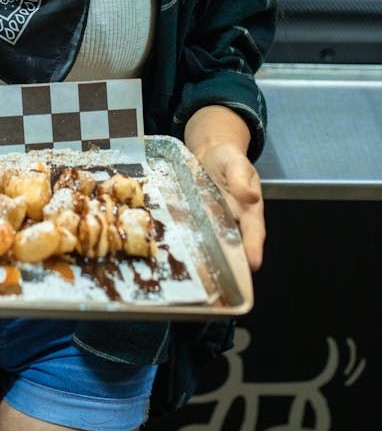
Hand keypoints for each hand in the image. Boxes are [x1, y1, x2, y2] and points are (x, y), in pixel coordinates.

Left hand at [183, 105, 264, 270]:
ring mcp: (213, 224)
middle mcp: (232, 221)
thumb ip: (241, 178)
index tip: (253, 264)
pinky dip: (187, 243)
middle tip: (223, 277)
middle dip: (230, 263)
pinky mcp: (196, 221)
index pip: (255, 232)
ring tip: (199, 271)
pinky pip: (192, 234)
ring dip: (206, 257)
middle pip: (233, 246)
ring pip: (212, 244)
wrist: (208, 153)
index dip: (254, 248)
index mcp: (249, 210)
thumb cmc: (227, 159)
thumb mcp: (235, 162)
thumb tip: (250, 196)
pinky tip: (177, 250)